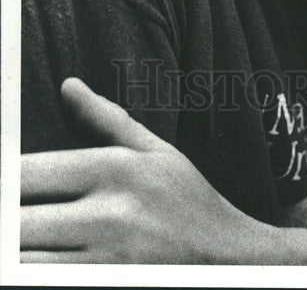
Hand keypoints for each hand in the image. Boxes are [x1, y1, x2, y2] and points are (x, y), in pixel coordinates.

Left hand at [20, 78, 281, 263]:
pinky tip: (39, 261)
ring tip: (23, 241)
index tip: (6, 189)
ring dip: (18, 253)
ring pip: (25, 263)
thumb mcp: (155, 151)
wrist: (234, 260)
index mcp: (115, 169)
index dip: (4, 183)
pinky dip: (37, 272)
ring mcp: (109, 262)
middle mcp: (109, 215)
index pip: (25, 174)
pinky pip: (49, 283)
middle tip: (12, 219)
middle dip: (7, 223)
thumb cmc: (190, 203)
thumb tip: (67, 86)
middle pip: (16, 224)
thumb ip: (105, 119)